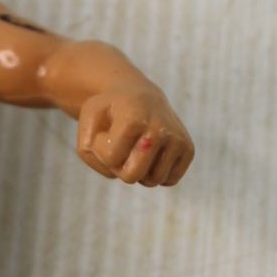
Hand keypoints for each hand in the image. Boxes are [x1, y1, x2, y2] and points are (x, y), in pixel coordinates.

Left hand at [77, 88, 193, 186]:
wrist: (142, 96)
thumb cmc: (111, 112)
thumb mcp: (88, 121)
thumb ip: (87, 150)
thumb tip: (119, 170)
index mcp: (134, 118)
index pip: (111, 158)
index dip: (102, 152)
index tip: (108, 134)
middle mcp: (160, 128)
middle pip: (132, 176)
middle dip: (120, 168)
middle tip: (122, 149)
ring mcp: (177, 139)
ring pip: (153, 181)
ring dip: (139, 171)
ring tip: (137, 149)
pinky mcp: (188, 149)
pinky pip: (169, 180)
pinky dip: (157, 173)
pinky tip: (152, 154)